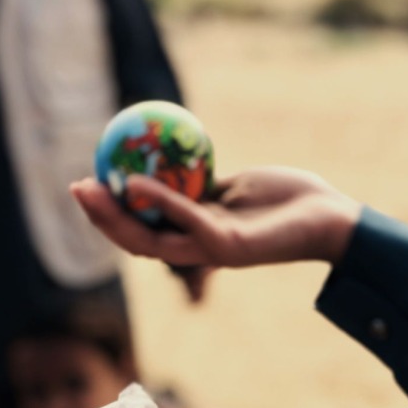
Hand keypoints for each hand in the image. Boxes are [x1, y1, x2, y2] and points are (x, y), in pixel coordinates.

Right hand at [69, 167, 361, 269]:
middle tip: (77, 187)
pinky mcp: (230, 248)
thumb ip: (202, 183)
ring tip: (92, 189)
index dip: (109, 214)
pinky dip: (158, 202)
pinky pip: (186, 221)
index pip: (142, 230)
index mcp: (195, 235)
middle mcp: (198, 248)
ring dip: (116, 216)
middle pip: (136, 240)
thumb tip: (167, 157)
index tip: (87, 183)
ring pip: (151, 241)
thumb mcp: (233, 185)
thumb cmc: (286, 198)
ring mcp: (212, 251)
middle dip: (101, 217)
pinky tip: (135, 182)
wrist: (329, 216)